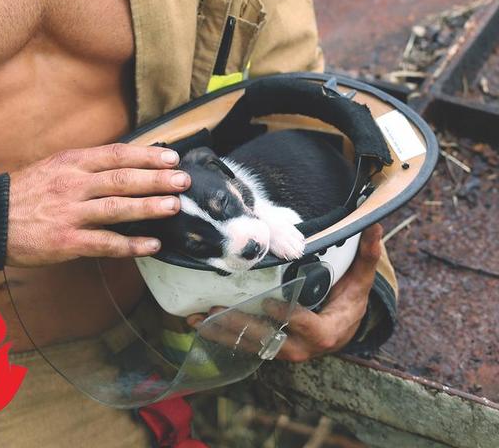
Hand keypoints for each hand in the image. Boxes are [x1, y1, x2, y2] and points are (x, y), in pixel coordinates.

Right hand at [5, 143, 190, 266]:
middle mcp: (72, 185)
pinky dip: (131, 245)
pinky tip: (152, 244)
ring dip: (149, 207)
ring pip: (117, 208)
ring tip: (173, 206)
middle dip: (156, 179)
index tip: (171, 156)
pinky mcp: (66, 242)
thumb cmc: (25, 193)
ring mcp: (69, 214)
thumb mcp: (53, 167)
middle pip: (122, 179)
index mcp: (71, 163)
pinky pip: (104, 243)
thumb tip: (124, 164)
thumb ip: (85, 166)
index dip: (146, 155)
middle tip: (183, 180)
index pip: (116, 154)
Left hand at [185, 224, 382, 362]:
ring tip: (199, 318)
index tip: (270, 302)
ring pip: (253, 345)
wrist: (344, 326)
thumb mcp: (361, 279)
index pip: (306, 327)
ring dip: (225, 333)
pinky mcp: (270, 347)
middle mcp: (303, 347)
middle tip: (219, 311)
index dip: (289, 316)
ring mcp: (284, 350)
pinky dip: (223, 335)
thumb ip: (368, 254)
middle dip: (244, 328)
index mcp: (327, 332)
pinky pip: (245, 344)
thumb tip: (376, 224)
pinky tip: (200, 324)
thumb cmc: (350, 298)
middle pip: (271, 341)